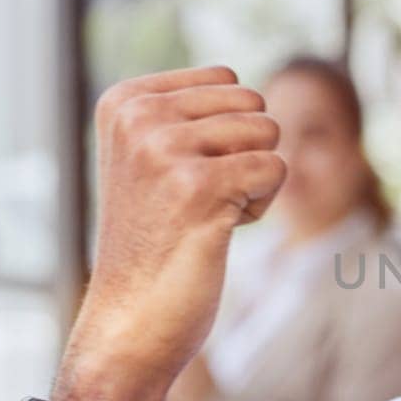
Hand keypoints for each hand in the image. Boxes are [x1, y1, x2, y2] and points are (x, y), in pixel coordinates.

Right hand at [52, 66, 283, 400]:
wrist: (131, 320)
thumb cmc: (154, 242)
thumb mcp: (152, 158)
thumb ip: (186, 113)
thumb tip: (240, 84)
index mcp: (124, 100)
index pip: (227, 80)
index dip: (227, 133)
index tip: (183, 177)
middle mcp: (137, 117)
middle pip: (252, 104)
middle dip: (245, 154)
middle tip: (197, 201)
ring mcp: (163, 149)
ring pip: (268, 132)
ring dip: (252, 180)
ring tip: (204, 215)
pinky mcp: (197, 185)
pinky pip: (276, 169)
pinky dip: (260, 206)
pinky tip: (217, 231)